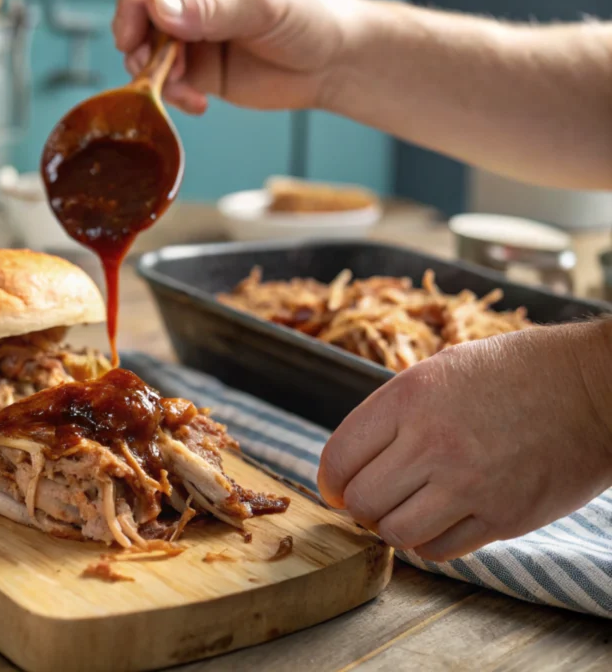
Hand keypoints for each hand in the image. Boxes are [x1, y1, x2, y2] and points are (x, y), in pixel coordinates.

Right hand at [111, 0, 364, 113]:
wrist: (338, 63)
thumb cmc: (312, 16)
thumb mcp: (262, 7)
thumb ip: (211, 10)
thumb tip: (157, 7)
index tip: (130, 30)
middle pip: (142, 14)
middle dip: (138, 42)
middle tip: (147, 66)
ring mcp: (194, 34)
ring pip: (150, 51)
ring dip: (154, 72)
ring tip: (180, 87)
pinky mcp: (201, 70)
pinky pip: (169, 82)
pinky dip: (173, 94)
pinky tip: (198, 102)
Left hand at [317, 322, 611, 560]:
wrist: (594, 388)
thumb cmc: (518, 370)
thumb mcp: (444, 367)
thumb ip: (398, 408)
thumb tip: (360, 452)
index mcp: (409, 398)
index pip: (339, 457)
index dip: (330, 480)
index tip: (336, 487)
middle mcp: (431, 443)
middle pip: (361, 501)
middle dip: (357, 506)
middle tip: (371, 501)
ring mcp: (468, 484)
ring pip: (395, 533)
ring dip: (392, 527)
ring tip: (405, 512)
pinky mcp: (503, 518)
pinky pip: (441, 549)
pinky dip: (430, 543)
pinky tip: (439, 522)